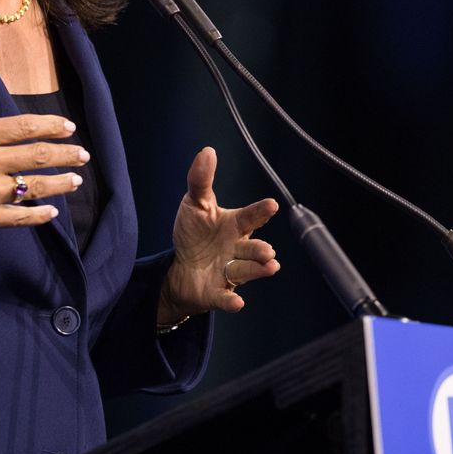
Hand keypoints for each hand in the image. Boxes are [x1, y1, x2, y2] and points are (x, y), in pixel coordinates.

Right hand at [0, 64, 87, 260]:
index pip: (25, 126)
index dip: (51, 125)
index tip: (68, 127)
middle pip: (39, 155)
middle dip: (66, 153)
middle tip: (83, 154)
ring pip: (36, 186)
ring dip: (61, 183)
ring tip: (76, 180)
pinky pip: (20, 218)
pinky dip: (39, 215)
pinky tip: (52, 212)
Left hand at [158, 146, 279, 323]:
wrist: (181, 268)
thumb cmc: (195, 233)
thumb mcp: (195, 204)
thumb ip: (201, 180)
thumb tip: (207, 151)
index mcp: (235, 225)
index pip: (250, 217)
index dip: (260, 212)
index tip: (271, 205)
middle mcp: (237, 249)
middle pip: (253, 249)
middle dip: (260, 250)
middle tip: (268, 251)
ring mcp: (229, 272)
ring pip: (246, 271)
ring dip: (256, 271)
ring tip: (268, 267)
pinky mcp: (216, 292)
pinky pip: (225, 297)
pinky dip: (231, 301)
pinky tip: (237, 302)